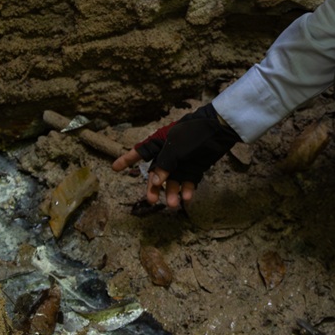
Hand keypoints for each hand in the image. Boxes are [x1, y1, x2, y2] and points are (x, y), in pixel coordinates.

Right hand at [111, 104, 239, 211]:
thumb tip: (154, 181)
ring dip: (172, 192)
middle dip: (153, 187)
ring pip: (173, 180)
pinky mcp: (195, 167)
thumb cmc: (193, 134)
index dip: (127, 160)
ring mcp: (182, 161)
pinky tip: (187, 198)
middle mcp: (169, 153)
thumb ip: (163, 165)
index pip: (139, 152)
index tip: (115, 169)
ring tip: (174, 204)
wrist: (219, 130)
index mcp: (159, 142)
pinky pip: (188, 181)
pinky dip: (187, 190)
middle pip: (156, 173)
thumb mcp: (175, 148)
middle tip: (151, 200)